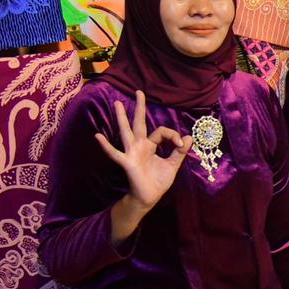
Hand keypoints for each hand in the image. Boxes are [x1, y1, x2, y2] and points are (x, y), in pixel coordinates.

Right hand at [96, 90, 192, 210]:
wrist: (149, 197)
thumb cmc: (158, 181)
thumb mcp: (173, 165)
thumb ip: (180, 152)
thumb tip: (189, 137)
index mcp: (151, 145)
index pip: (161, 131)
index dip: (173, 135)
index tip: (182, 144)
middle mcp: (140, 146)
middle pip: (139, 123)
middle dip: (139, 108)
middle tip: (139, 91)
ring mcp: (132, 153)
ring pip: (126, 132)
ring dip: (121, 118)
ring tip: (117, 103)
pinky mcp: (127, 162)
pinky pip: (115, 153)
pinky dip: (106, 146)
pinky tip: (98, 136)